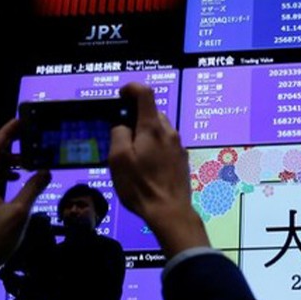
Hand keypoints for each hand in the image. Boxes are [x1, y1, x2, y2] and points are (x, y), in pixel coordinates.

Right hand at [108, 83, 208, 256]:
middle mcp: (170, 132)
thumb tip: (122, 125)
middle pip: (153, 112)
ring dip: (146, 133)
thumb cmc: (140, 185)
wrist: (169, 210)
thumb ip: (119, 134)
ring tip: (133, 152)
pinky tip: (147, 164)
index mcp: (153, 127)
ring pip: (161, 129)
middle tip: (121, 132)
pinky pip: (166, 144)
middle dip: (137, 116)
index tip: (120, 95)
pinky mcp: (182, 160)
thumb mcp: (118, 159)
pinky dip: (155, 146)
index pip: (146, 93)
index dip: (132, 88)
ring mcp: (179, 146)